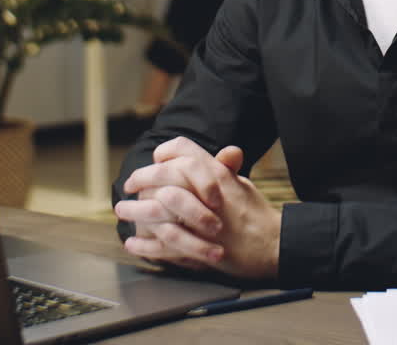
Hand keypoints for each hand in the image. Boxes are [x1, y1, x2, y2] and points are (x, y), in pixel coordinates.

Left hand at [116, 137, 281, 279]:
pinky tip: (133, 242)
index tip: (154, 162)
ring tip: (122, 211)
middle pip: (164, 176)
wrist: (274, 245)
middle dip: (141, 179)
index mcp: (217, 174)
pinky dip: (144, 245)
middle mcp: (206, 193)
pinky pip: (162, 244)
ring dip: (135, 211)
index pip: (183, 149)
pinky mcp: (197, 247)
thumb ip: (225, 169)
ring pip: (157, 210)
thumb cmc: (257, 215)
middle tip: (130, 186)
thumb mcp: (242, 184)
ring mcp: (201, 221)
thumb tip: (223, 151)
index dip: (164, 153)